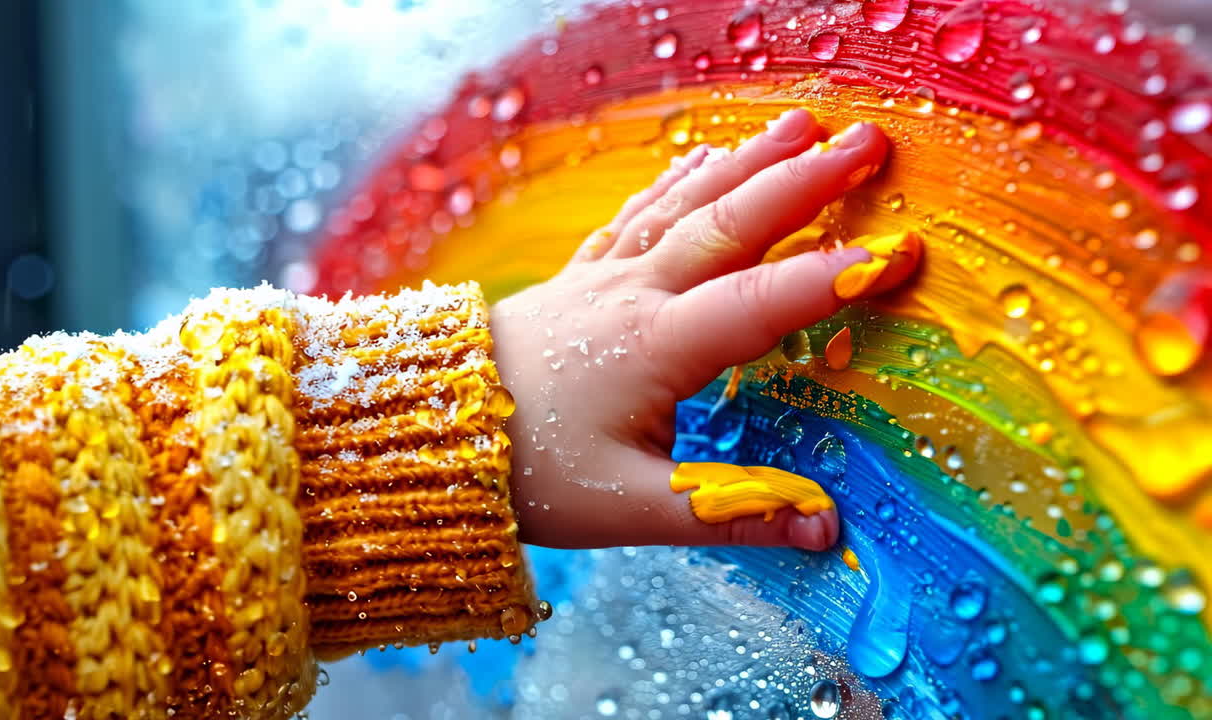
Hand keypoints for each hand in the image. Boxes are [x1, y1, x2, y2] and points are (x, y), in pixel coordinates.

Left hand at [491, 109, 919, 550]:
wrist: (435, 431)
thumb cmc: (531, 470)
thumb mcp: (629, 507)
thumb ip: (726, 513)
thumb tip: (824, 528)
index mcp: (654, 348)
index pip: (759, 304)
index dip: (831, 280)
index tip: (898, 253)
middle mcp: (634, 296)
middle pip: (729, 225)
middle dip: (803, 181)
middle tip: (867, 142)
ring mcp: (605, 278)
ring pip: (686, 204)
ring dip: (748, 161)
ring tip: (801, 124)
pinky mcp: (583, 277)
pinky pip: (637, 214)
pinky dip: (677, 180)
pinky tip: (702, 157)